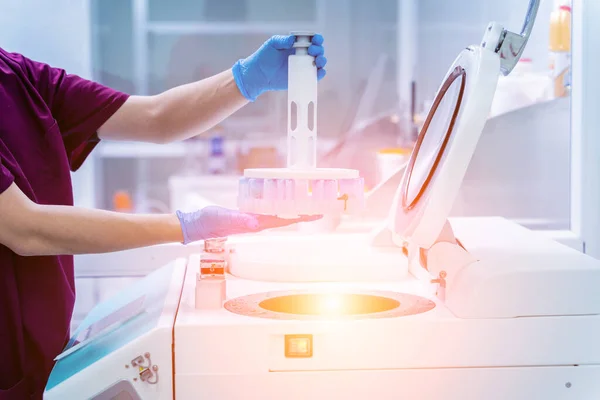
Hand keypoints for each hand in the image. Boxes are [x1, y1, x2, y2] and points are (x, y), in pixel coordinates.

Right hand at [176, 206, 321, 243]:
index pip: (284, 220)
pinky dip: (276, 203)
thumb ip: (240, 220)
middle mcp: (258, 222)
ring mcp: (253, 218)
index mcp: (256, 223)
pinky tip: (281, 198)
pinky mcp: (247, 213)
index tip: (318, 212)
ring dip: (291, 207)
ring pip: (277, 212)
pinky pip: (266, 208)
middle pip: (286, 216)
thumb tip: (256, 223)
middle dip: (302, 211)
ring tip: (306, 199)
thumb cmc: (210, 222)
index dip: (301, 216)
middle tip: (319, 204)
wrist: (198, 224)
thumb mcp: (224, 218)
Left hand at [232, 34, 326, 101]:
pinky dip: (320, 74)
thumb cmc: (264, 57)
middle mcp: (303, 55)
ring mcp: (303, 67)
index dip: (317, 39)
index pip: (312, 40)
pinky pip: (315, 76)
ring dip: (322, 60)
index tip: (315, 40)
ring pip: (319, 63)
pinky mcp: (302, 78)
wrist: (259, 74)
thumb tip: (293, 39)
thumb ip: (282, 40)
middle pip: (318, 51)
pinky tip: (319, 71)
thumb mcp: (272, 44)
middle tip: (311, 51)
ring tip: (316, 61)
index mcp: (297, 45)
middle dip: (319, 49)